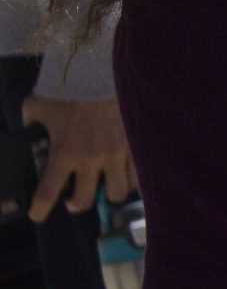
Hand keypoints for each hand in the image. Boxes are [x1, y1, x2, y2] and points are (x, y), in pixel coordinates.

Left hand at [25, 95, 131, 217]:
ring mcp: (117, 155)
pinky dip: (133, 179)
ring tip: (106, 185)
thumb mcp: (39, 104)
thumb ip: (30, 118)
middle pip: (85, 201)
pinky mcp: (136, 147)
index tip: (38, 215)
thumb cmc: (71, 89)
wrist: (105, 74)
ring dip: (109, 193)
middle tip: (75, 197)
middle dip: (77, 203)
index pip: (48, 193)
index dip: (40, 209)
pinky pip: (139, 176)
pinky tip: (128, 174)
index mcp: (64, 153)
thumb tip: (25, 123)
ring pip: (117, 194)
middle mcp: (91, 160)